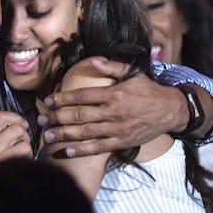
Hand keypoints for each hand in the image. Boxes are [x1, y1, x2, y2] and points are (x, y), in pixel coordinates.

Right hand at [0, 111, 32, 179]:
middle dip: (24, 136)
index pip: (0, 117)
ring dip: (27, 151)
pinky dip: (28, 162)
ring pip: (24, 144)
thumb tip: (15, 125)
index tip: (21, 123)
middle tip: (21, 144)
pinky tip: (21, 168)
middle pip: (17, 129)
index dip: (16, 117)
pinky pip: (26, 159)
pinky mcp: (6, 172)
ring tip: (21, 158)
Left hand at [37, 57, 185, 156]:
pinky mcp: (122, 141)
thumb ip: (112, 67)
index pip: (82, 96)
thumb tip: (94, 60)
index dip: (63, 98)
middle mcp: (113, 112)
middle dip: (57, 118)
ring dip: (65, 135)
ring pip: (86, 132)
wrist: (171, 110)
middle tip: (41, 121)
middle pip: (79, 115)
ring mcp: (117, 128)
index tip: (47, 101)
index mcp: (114, 94)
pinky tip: (67, 151)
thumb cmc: (150, 90)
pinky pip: (99, 147)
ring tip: (47, 137)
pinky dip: (82, 150)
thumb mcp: (134, 73)